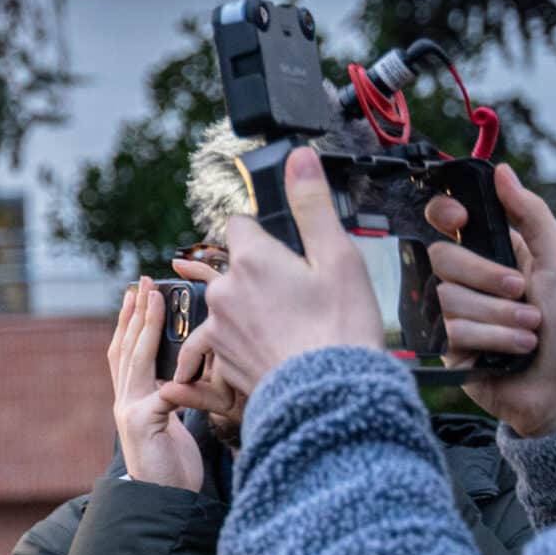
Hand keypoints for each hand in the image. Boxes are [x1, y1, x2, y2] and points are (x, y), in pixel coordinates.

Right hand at [109, 279, 203, 491]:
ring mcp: (130, 412)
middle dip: (134, 312)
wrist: (162, 504)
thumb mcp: (173, 425)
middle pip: (126, 348)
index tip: (137, 293)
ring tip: (151, 298)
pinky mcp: (145, 425)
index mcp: (131, 400)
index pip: (126, 353)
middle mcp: (124, 402)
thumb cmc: (173, 468)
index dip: (129, 322)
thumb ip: (175, 397)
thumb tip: (192, 369)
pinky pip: (163, 391)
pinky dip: (174, 373)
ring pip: (135, 360)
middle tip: (142, 282)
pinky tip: (182, 354)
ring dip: (143, 326)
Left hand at [164, 148, 383, 401]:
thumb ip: (312, 205)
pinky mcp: (220, 360)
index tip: (272, 239)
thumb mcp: (338, 257)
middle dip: (249, 271)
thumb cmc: (340, 329)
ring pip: (220, 305)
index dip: (256, 228)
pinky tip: (238, 349)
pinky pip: (214, 345)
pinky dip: (225, 344)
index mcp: (252, 259)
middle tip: (276, 285)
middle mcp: (225, 291)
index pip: (237, 225)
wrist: (329, 396)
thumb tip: (299, 158)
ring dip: (236, 309)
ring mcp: (218, 327)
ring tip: (263, 319)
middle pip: (228, 267)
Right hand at [424, 163, 555, 437]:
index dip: (444, 213)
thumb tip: (502, 172)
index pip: (445, 219)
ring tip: (530, 332)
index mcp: (493, 251)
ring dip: (500, 316)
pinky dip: (493, 339)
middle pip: (443, 257)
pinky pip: (453, 331)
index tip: (460, 219)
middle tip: (524, 293)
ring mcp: (455, 314)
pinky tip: (515, 351)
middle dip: (489, 277)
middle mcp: (468, 280)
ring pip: (449, 297)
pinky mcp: (447, 348)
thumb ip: (531, 214)